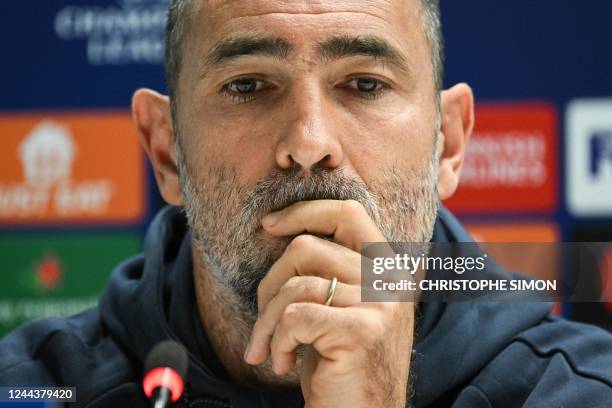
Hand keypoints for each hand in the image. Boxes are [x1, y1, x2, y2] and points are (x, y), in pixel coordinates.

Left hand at [243, 200, 413, 407]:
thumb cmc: (340, 366)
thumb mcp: (339, 308)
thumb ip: (329, 269)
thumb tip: (280, 227)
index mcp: (387, 269)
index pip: (348, 213)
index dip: (304, 211)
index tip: (269, 224)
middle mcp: (391, 280)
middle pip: (307, 247)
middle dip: (270, 282)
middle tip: (264, 318)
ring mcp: (380, 304)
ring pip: (295, 285)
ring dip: (267, 322)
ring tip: (269, 350)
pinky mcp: (362, 331)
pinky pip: (295, 316)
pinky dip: (276, 340)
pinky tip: (281, 364)